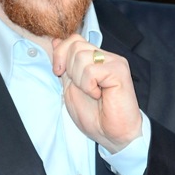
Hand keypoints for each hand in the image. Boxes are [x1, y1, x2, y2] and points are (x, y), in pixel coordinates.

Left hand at [52, 35, 142, 153]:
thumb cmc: (95, 116)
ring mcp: (114, 61)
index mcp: (94, 59)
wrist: (111, 134)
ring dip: (80, 80)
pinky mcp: (119, 70)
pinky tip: (99, 95)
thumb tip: (55, 41)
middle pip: (75, 45)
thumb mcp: (70, 87)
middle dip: (70, 69)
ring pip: (81, 56)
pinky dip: (89, 85)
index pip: (73, 40)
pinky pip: (91, 70)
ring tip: (92, 93)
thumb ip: (64, 66)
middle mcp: (105, 57)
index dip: (60, 54)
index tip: (59, 72)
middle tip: (82, 88)